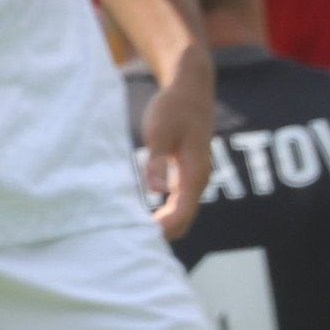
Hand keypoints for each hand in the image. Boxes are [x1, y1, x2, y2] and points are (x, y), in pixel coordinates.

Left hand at [140, 56, 213, 239]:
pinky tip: (145, 213)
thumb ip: (156, 160)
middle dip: (163, 232)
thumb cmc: (173, 109)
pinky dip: (165, 212)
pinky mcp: (186, 173)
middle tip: (131, 239)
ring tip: (135, 230)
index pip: (182, 213)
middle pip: (184, 219)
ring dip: (164, 223)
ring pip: (182, 212)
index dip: (164, 228)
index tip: (141, 237)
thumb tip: (156, 191)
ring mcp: (194, 178)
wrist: (191, 90)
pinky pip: (179, 202)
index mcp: (193, 173)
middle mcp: (197, 180)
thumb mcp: (160, 131)